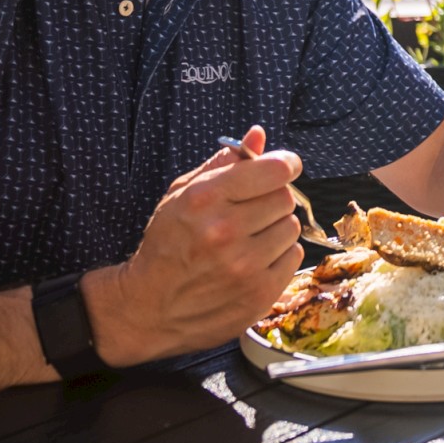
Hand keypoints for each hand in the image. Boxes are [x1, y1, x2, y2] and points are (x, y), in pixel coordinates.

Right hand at [86, 123, 304, 365]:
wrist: (149, 308)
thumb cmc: (168, 244)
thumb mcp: (182, 194)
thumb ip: (224, 163)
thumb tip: (258, 134)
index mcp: (205, 199)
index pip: (275, 170)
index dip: (284, 165)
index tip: (281, 168)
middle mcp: (225, 232)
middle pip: (285, 198)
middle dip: (272, 199)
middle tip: (250, 211)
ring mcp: (244, 267)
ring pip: (291, 227)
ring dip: (276, 229)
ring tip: (248, 238)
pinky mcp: (259, 294)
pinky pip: (294, 256)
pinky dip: (279, 255)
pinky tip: (253, 260)